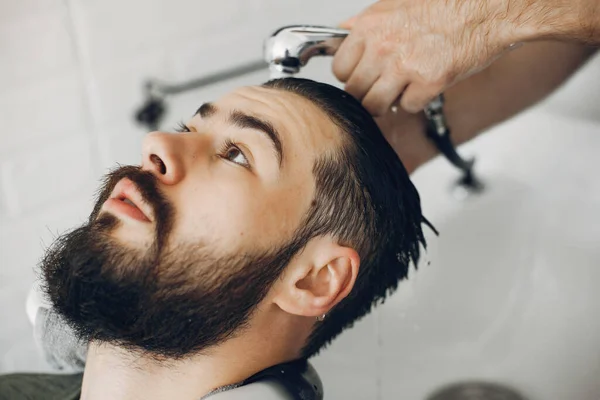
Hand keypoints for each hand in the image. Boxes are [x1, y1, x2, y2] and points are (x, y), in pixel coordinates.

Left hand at [333, 0, 523, 114]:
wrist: (486, 8)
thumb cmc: (445, 4)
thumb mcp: (394, 4)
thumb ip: (365, 22)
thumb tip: (342, 32)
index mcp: (370, 27)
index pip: (339, 69)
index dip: (350, 77)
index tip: (360, 77)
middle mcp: (383, 47)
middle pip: (354, 92)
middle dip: (366, 94)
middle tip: (380, 88)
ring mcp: (404, 66)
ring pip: (374, 106)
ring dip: (385, 104)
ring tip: (398, 92)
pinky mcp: (428, 83)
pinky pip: (406, 108)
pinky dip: (415, 102)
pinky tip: (423, 86)